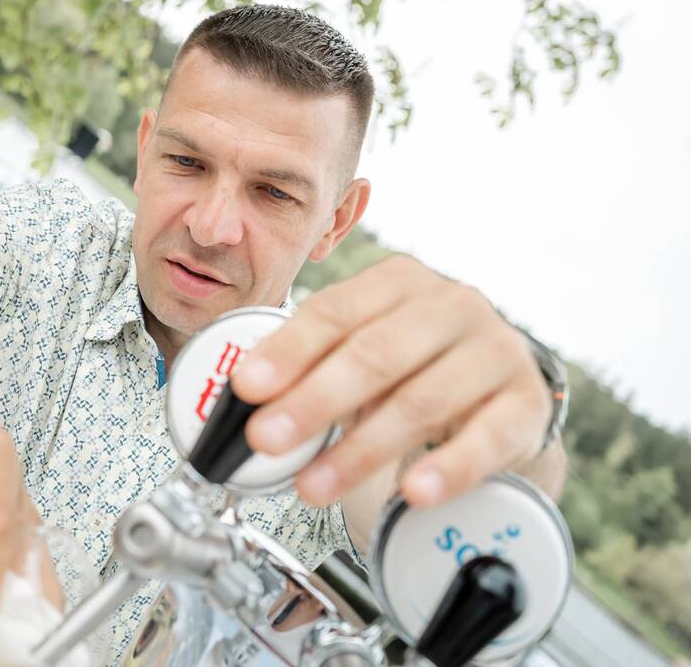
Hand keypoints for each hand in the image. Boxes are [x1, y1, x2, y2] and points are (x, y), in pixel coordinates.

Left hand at [230, 255, 550, 509]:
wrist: (504, 394)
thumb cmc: (415, 367)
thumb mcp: (363, 351)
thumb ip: (313, 365)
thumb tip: (245, 399)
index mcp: (399, 282)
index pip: (335, 312)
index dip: (287, 350)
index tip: (247, 387)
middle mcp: (451, 305)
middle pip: (374, 354)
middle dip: (313, 401)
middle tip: (266, 438)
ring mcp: (495, 350)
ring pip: (420, 401)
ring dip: (361, 450)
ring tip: (314, 487)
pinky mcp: (527, 402)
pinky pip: (487, 438)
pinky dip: (447, 467)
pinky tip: (412, 491)